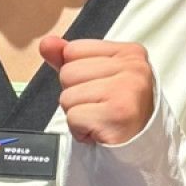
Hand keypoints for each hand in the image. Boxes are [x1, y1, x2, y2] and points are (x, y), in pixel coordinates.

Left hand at [39, 36, 155, 144]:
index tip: (99, 88)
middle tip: (99, 106)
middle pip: (68, 73)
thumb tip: (46, 43)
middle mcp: (132, 67)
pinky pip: (73, 117)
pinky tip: (98, 130)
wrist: (138, 143)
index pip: (73, 49)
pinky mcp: (117, 114)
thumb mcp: (97, 75)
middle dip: (75, 94)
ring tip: (99, 118)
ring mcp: (126, 90)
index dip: (78, 74)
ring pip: (67, 96)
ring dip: (77, 113)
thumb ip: (70, 58)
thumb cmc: (118, 107)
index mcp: (129, 52)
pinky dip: (80, 129)